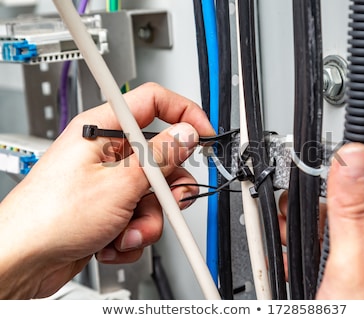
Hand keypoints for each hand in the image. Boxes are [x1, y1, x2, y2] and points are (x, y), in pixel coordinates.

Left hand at [0, 82, 214, 298]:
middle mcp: (107, 153)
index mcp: (102, 130)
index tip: (203, 135)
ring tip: (128, 232)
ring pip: (154, 194)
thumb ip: (159, 157)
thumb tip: (186, 135)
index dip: (184, 114)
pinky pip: (141, 215)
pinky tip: (113, 240)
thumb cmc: (48, 217)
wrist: (21, 260)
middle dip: (166, 189)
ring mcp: (109, 183)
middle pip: (160, 157)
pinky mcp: (110, 209)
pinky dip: (133, 233)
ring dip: (147, 220)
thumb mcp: (118, 184)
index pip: (154, 102)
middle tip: (166, 202)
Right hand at [278, 143, 363, 298]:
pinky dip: (297, 269)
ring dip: (292, 247)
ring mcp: (356, 286)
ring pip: (318, 253)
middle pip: (326, 231)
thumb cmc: (362, 317)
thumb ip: (349, 212)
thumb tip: (354, 155)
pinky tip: (289, 271)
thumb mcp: (351, 261)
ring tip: (276, 244)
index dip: (308, 203)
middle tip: (276, 224)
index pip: (340, 210)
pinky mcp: (342, 299)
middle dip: (294, 225)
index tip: (288, 198)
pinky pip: (316, 274)